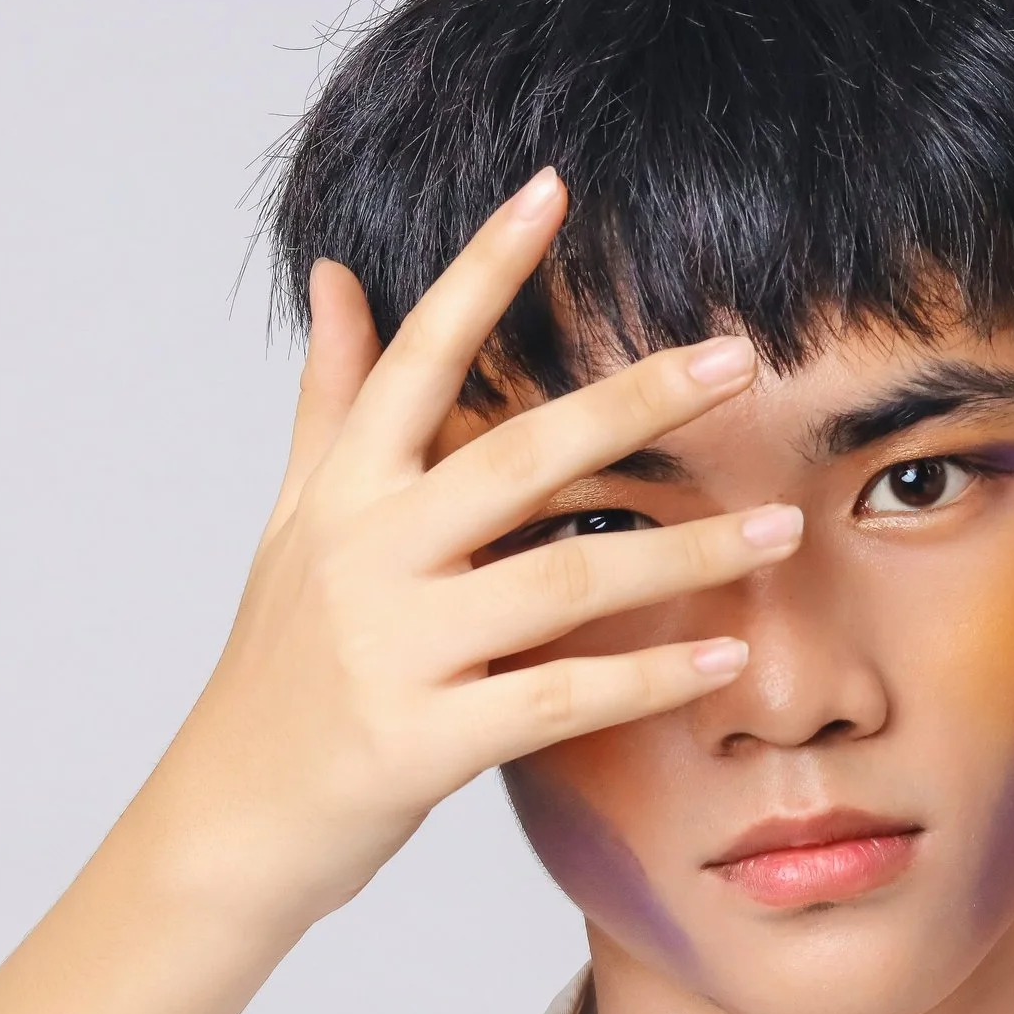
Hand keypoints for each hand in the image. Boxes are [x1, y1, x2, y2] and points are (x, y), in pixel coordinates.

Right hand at [128, 167, 799, 934]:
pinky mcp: (424, 741)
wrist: (231, 823)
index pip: (418, 359)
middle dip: (635, 400)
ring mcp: (393, 650)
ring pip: (563, 580)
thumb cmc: (280, 670)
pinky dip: (648, 679)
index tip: (553, 190)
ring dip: (686, 552)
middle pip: (519, 456)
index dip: (482, 272)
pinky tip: (725, 660)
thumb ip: (333, 404)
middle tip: (738, 357)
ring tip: (782, 526)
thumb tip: (341, 276)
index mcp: (345, 496)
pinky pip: (559, 699)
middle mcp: (366, 557)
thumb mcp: (297, 528)